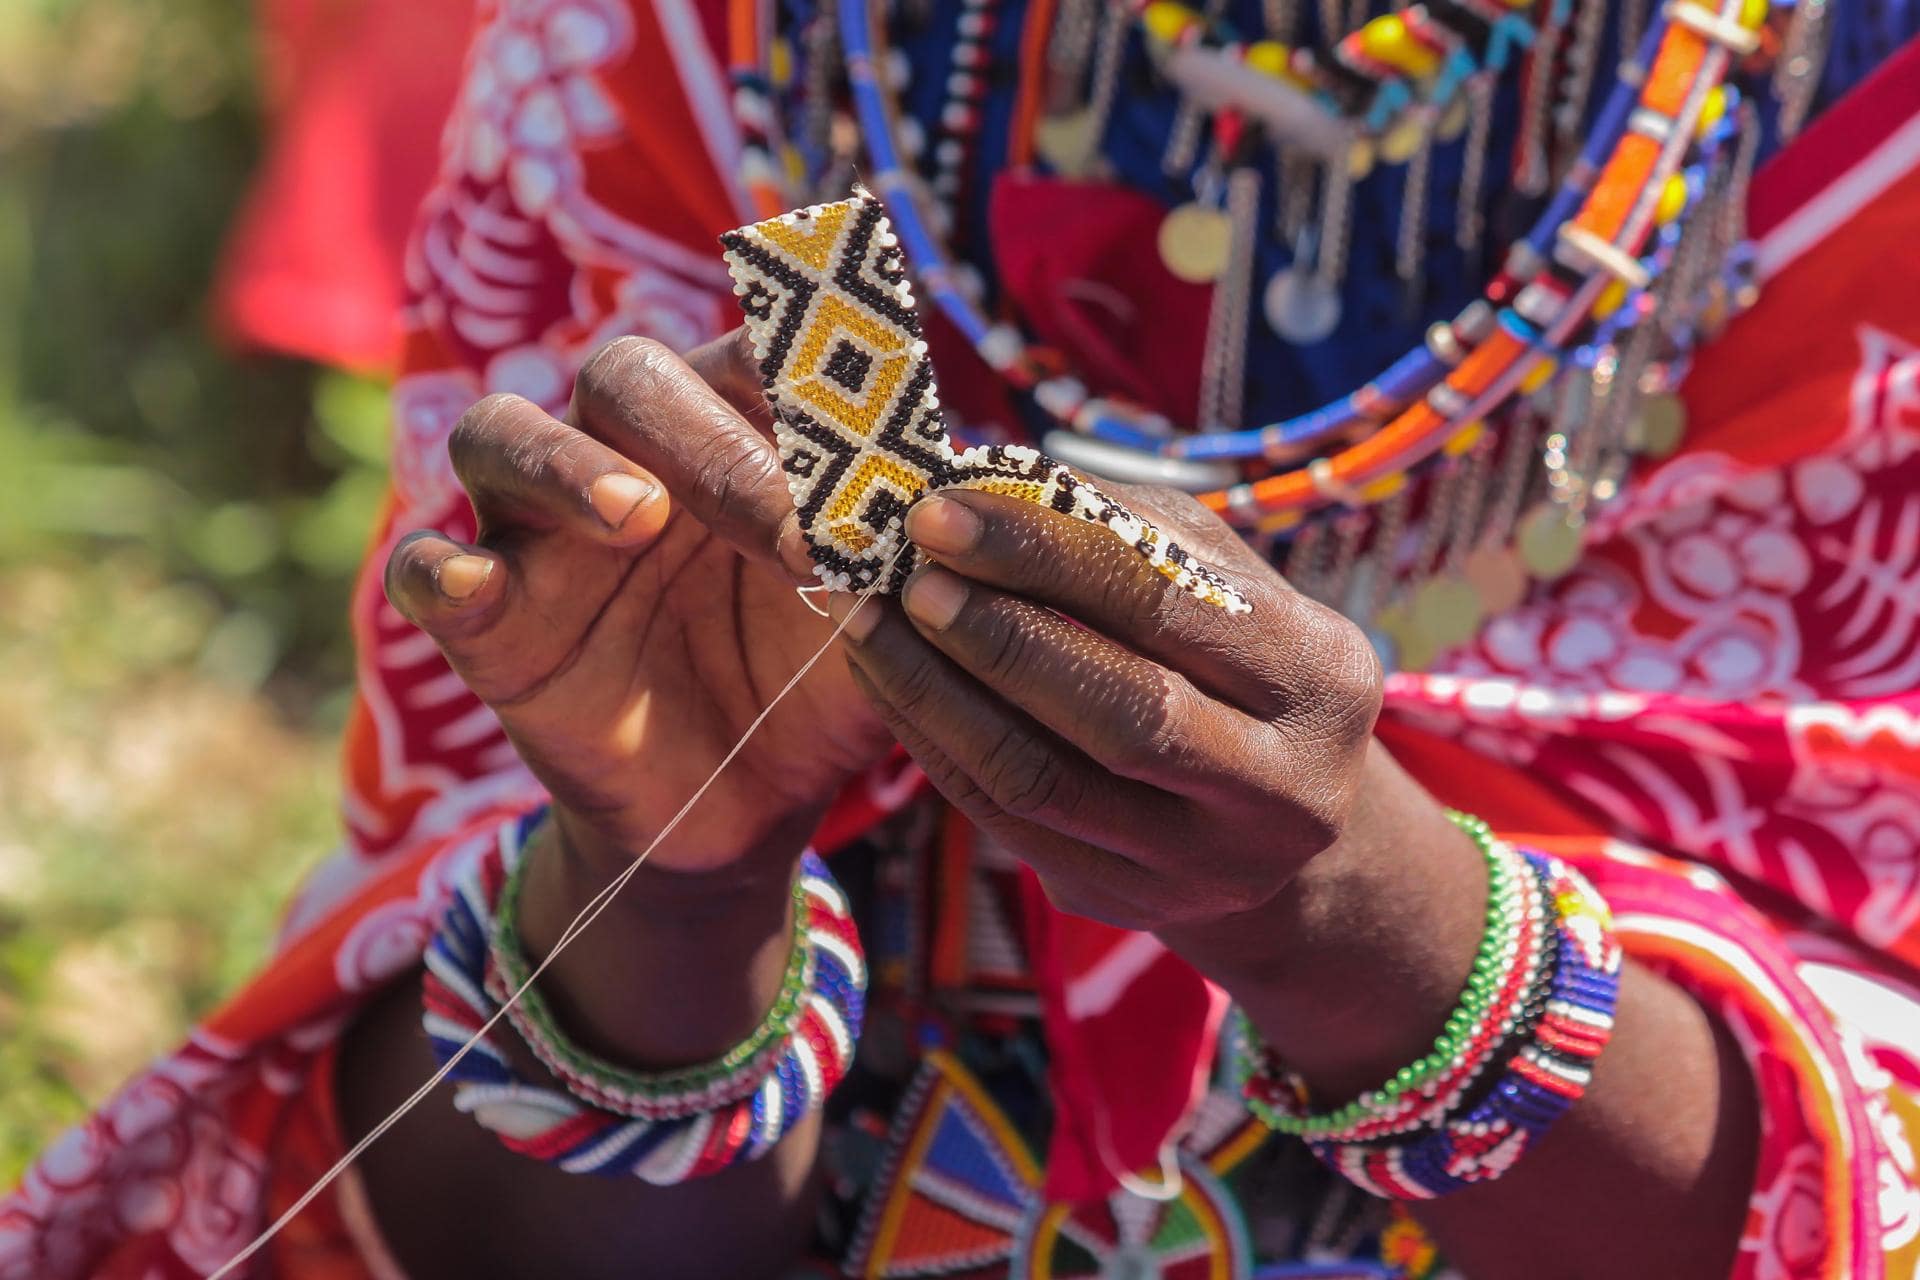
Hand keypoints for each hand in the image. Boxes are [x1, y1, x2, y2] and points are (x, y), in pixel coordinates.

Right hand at [383, 332, 893, 872]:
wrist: (747, 812)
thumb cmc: (817, 686)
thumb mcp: (885, 624)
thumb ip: (916, 554)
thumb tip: (981, 483)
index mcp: (729, 434)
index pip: (745, 352)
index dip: (798, 369)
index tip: (868, 427)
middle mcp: (627, 456)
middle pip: (627, 380)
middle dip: (710, 441)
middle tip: (789, 528)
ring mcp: (542, 533)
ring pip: (501, 433)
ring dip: (563, 461)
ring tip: (635, 514)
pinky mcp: (487, 620)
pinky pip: (427, 568)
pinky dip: (443, 568)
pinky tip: (474, 585)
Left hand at [831, 482, 1385, 931]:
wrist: (1270, 816)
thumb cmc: (1229, 655)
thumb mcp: (1211, 576)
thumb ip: (1118, 526)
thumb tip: (980, 479)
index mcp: (1320, 677)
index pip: (1168, 605)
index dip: (1045, 552)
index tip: (941, 509)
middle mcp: (1281, 790)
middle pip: (1118, 712)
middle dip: (995, 635)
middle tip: (906, 574)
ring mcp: (1203, 865)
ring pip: (1043, 781)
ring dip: (937, 694)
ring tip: (870, 621)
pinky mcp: (1127, 903)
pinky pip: (1005, 823)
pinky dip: (934, 744)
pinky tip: (889, 682)